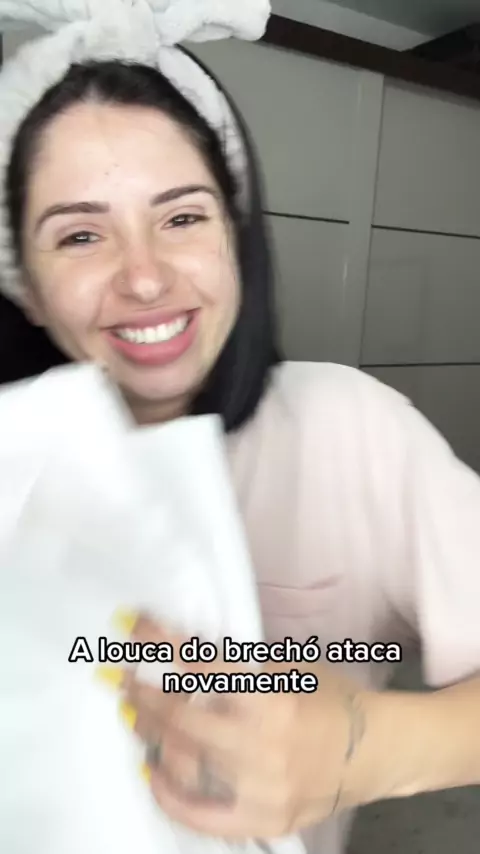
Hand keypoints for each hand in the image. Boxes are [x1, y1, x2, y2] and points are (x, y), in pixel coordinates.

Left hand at [110, 614, 380, 839]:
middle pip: (182, 718)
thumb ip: (242, 668)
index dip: (164, 645)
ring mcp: (262, 789)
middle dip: (145, 694)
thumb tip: (187, 656)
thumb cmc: (335, 700)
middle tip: (123, 679)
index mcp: (272, 699)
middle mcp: (263, 745)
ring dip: (153, 736)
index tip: (137, 629)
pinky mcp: (264, 819)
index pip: (203, 667)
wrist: (378, 751)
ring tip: (135, 716)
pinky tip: (152, 774)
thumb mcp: (291, 669)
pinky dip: (173, 796)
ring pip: (186, 763)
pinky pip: (204, 816)